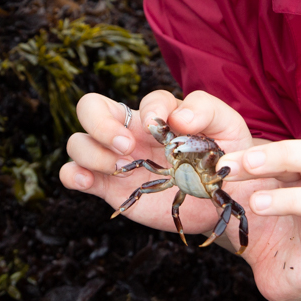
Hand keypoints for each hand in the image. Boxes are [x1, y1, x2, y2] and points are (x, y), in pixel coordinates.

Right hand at [61, 89, 257, 239]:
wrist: (222, 201)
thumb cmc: (226, 156)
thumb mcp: (228, 125)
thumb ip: (205, 109)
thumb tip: (178, 118)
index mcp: (159, 115)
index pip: (146, 100)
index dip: (151, 111)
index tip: (164, 130)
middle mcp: (131, 132)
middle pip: (89, 107)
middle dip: (101, 124)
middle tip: (128, 148)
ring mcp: (116, 159)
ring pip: (77, 142)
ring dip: (92, 152)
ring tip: (120, 168)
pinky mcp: (108, 187)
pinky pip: (72, 174)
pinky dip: (72, 175)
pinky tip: (88, 182)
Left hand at [61, 90, 300, 300]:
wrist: (283, 263)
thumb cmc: (225, 220)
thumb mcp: (173, 201)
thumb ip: (127, 184)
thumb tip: (69, 172)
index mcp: (241, 148)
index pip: (219, 113)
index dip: (193, 109)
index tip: (163, 121)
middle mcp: (285, 162)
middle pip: (280, 137)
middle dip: (252, 148)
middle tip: (220, 166)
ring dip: (287, 181)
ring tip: (254, 197)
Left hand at [215, 140, 300, 300]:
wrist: (286, 272)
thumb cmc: (264, 225)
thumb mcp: (242, 194)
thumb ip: (223, 168)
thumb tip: (185, 129)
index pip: (294, 146)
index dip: (263, 149)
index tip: (224, 160)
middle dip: (282, 156)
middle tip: (244, 164)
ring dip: (292, 199)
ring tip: (256, 204)